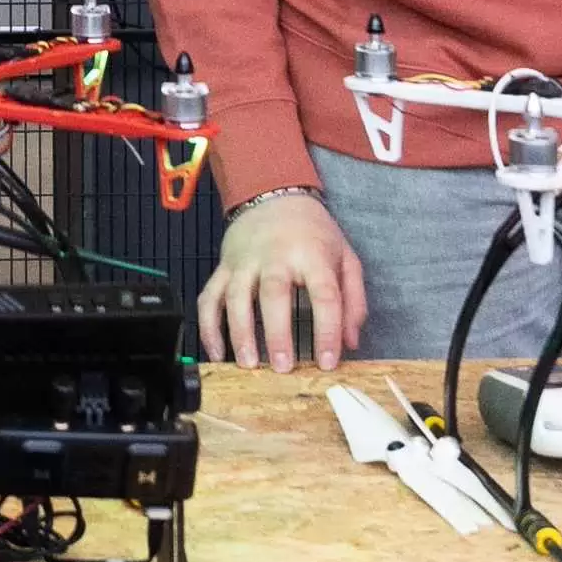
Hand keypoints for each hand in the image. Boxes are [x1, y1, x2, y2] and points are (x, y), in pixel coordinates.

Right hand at [199, 193, 366, 373]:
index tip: (328, 363)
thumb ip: (353, 300)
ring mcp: (244, 261)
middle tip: (283, 367)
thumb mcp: (345, 257)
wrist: (274, 195)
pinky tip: (217, 353)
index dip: (328, 330)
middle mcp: (275, 256)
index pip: (324, 294)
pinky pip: (209, 298)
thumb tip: (349, 342)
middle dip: (277, 332)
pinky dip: (208, 326)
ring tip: (248, 363)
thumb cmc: (313, 233)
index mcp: (312, 255)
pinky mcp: (224, 268)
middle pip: (274, 293)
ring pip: (235, 296)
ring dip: (239, 332)